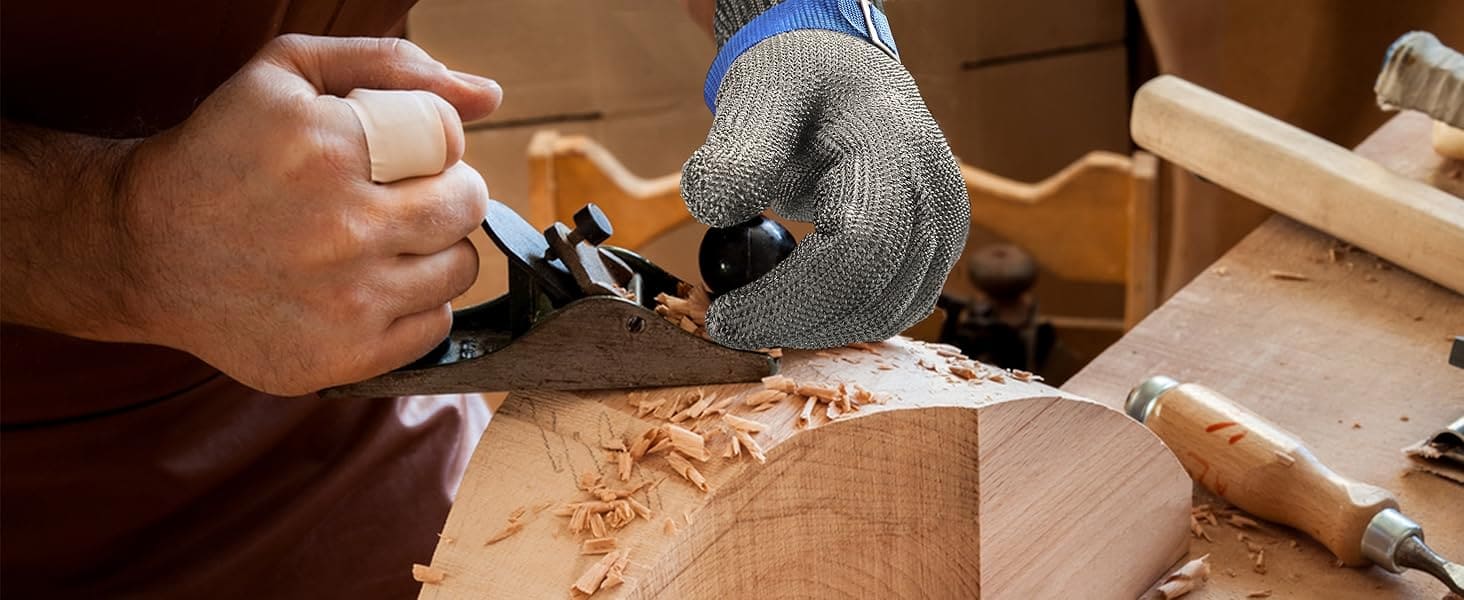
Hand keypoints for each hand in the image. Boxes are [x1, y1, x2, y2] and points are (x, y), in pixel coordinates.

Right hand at [117, 35, 500, 394]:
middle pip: (467, 203)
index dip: (429, 138)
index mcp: (328, 149)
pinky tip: (368, 284)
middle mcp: (342, 228)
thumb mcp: (288, 74)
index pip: (449, 138)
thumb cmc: (224, 152)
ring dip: (433, 248)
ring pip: (460, 266)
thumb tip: (489, 95)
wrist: (147, 251)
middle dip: (443, 189)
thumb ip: (392, 65)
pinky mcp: (345, 356)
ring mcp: (347, 300)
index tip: (391, 150)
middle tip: (396, 193)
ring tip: (379, 239)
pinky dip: (415, 303)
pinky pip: (436, 324)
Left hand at [681, 28, 969, 349]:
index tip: (723, 317)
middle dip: (793, 324)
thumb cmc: (801, 81)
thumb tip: (716, 212)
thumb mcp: (759, 95)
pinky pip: (888, 310)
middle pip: (874, 295)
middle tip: (727, 325)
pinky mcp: (935, 254)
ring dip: (813, 330)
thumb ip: (736, 150)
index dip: (789, 299)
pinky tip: (787, 308)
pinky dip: (834, 322)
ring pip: (884, 315)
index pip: (856, 251)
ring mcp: (944, 229)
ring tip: (753, 314)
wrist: (846, 77)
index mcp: (897, 150)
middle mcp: (937, 195)